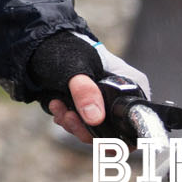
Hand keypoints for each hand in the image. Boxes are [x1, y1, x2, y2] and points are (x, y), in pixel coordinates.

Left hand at [28, 30, 152, 142]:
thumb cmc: (66, 48)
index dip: (123, 136)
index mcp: (131, 85)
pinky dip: (68, 120)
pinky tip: (57, 106)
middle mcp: (121, 97)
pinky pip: (81, 125)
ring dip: (74, 125)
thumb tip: (95, 118)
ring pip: (95, 130)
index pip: (139, 120)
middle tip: (69, 118)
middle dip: (88, 130)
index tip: (100, 137)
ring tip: (59, 108)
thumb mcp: (75, 67)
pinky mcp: (88, 107)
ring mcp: (104, 103)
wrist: (42, 44)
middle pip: (115, 131)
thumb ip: (85, 91)